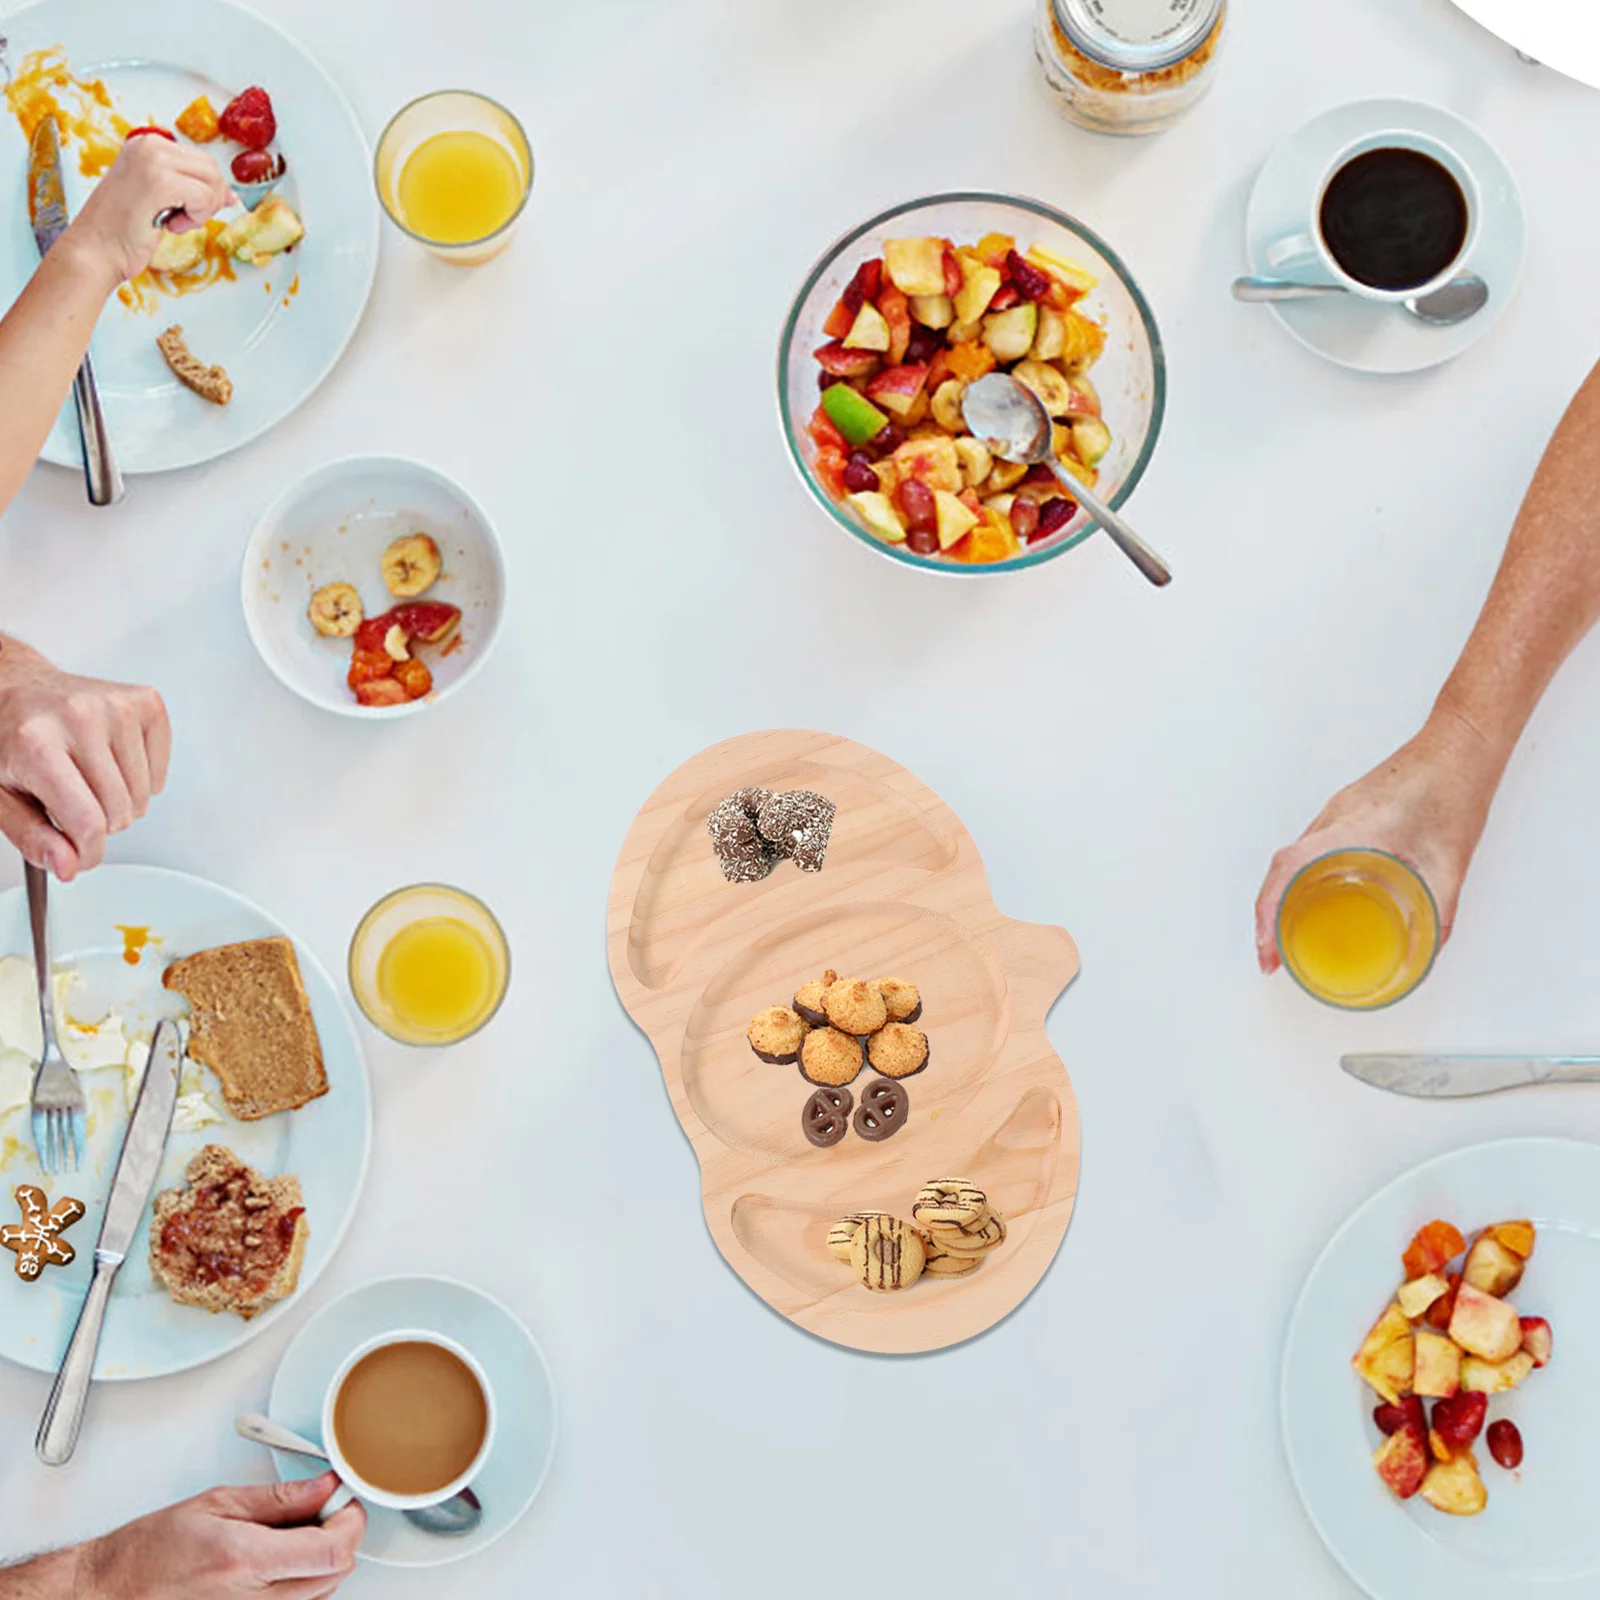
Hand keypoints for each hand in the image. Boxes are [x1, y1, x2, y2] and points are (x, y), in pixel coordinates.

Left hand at [0, 640, 170, 879]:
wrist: (15, 687)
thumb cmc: (5, 741)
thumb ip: (32, 837)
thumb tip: (69, 866)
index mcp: (35, 743)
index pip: (87, 823)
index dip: (87, 853)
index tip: (79, 854)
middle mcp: (79, 718)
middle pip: (120, 812)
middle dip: (100, 821)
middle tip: (72, 800)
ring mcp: (117, 706)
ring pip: (144, 796)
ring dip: (121, 800)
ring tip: (90, 779)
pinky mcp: (144, 701)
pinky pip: (160, 771)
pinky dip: (142, 778)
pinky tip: (112, 762)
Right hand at [63, 132, 233, 286]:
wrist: (95, 250)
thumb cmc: (123, 229)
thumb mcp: (158, 197)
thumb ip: (188, 187)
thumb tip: (230, 195)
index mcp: (146, 143)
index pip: (202, 160)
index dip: (209, 190)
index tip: (192, 211)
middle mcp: (149, 144)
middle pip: (211, 168)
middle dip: (209, 201)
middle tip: (183, 219)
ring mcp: (153, 160)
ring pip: (211, 182)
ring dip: (201, 211)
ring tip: (172, 221)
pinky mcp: (160, 181)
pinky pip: (204, 197)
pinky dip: (194, 219)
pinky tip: (168, 225)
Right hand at [77, 1475, 364, 1599]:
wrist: (112, 1593)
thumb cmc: (149, 1552)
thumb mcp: (216, 1504)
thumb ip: (279, 1497)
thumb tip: (324, 1486)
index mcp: (245, 1560)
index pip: (332, 1550)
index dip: (350, 1519)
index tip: (342, 1497)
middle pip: (336, 1572)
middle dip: (341, 1533)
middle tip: (322, 1507)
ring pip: (323, 1591)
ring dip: (324, 1557)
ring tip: (294, 1531)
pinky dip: (304, 1579)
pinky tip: (281, 1558)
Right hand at [1253, 714, 1503, 972]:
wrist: (1460, 746)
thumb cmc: (1454, 791)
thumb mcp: (1450, 864)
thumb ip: (1437, 914)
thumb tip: (1425, 955)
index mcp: (1353, 828)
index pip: (1288, 868)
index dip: (1268, 911)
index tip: (1267, 948)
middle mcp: (1334, 819)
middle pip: (1281, 869)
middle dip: (1267, 916)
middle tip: (1272, 956)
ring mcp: (1335, 813)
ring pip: (1292, 859)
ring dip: (1279, 898)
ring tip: (1283, 935)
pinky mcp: (1344, 812)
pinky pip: (1307, 849)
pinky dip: (1297, 880)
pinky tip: (1310, 899)